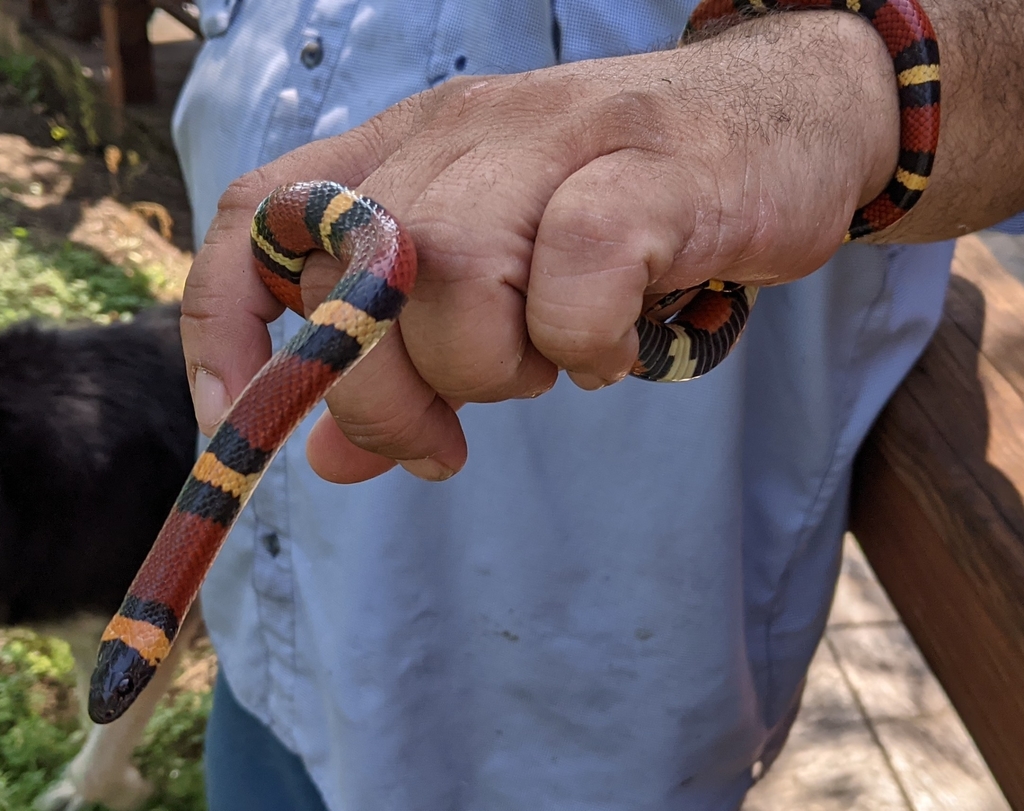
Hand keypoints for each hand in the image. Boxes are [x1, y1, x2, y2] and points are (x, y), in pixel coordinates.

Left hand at [181, 11, 897, 482]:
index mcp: (408, 150)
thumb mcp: (499, 291)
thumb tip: (329, 462)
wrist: (788, 121)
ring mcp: (555, 138)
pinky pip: (574, 277)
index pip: (260, 216)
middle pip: (355, 275)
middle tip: (443, 440)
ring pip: (452, 271)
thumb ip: (408, 366)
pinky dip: (583, 342)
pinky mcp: (647, 171)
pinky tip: (611, 348)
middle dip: (382, 395)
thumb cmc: (628, 218)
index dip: (224, 324)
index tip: (242, 421)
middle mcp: (464, 130)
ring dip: (489, 365)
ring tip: (546, 366)